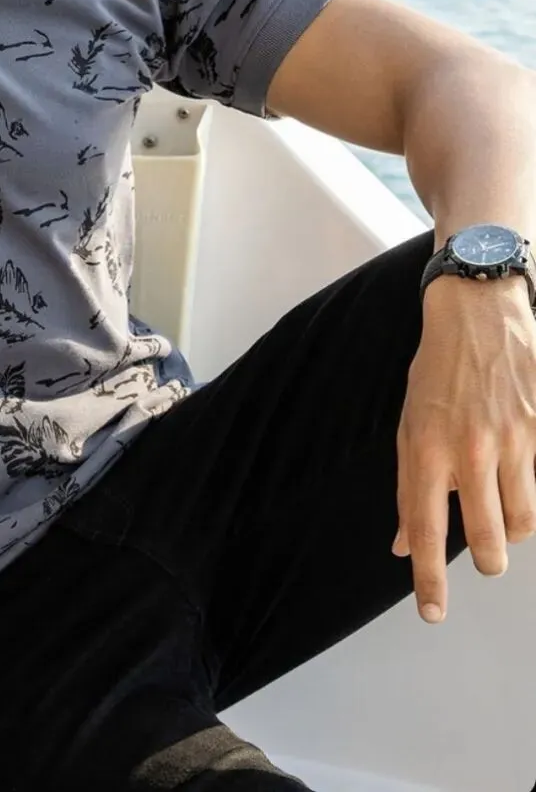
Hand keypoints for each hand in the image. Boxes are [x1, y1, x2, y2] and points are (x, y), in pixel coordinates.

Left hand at [393, 273, 535, 622]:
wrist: (478, 314)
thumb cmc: (437, 371)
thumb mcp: (408, 424)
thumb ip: (409, 487)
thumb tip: (404, 545)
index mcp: (427, 447)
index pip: (426, 529)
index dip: (429, 579)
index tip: (433, 614)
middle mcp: (471, 448)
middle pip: (489, 542)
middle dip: (487, 559)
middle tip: (483, 553)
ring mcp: (514, 439)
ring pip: (523, 524)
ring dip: (511, 527)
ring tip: (499, 501)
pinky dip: (529, 491)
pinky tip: (517, 468)